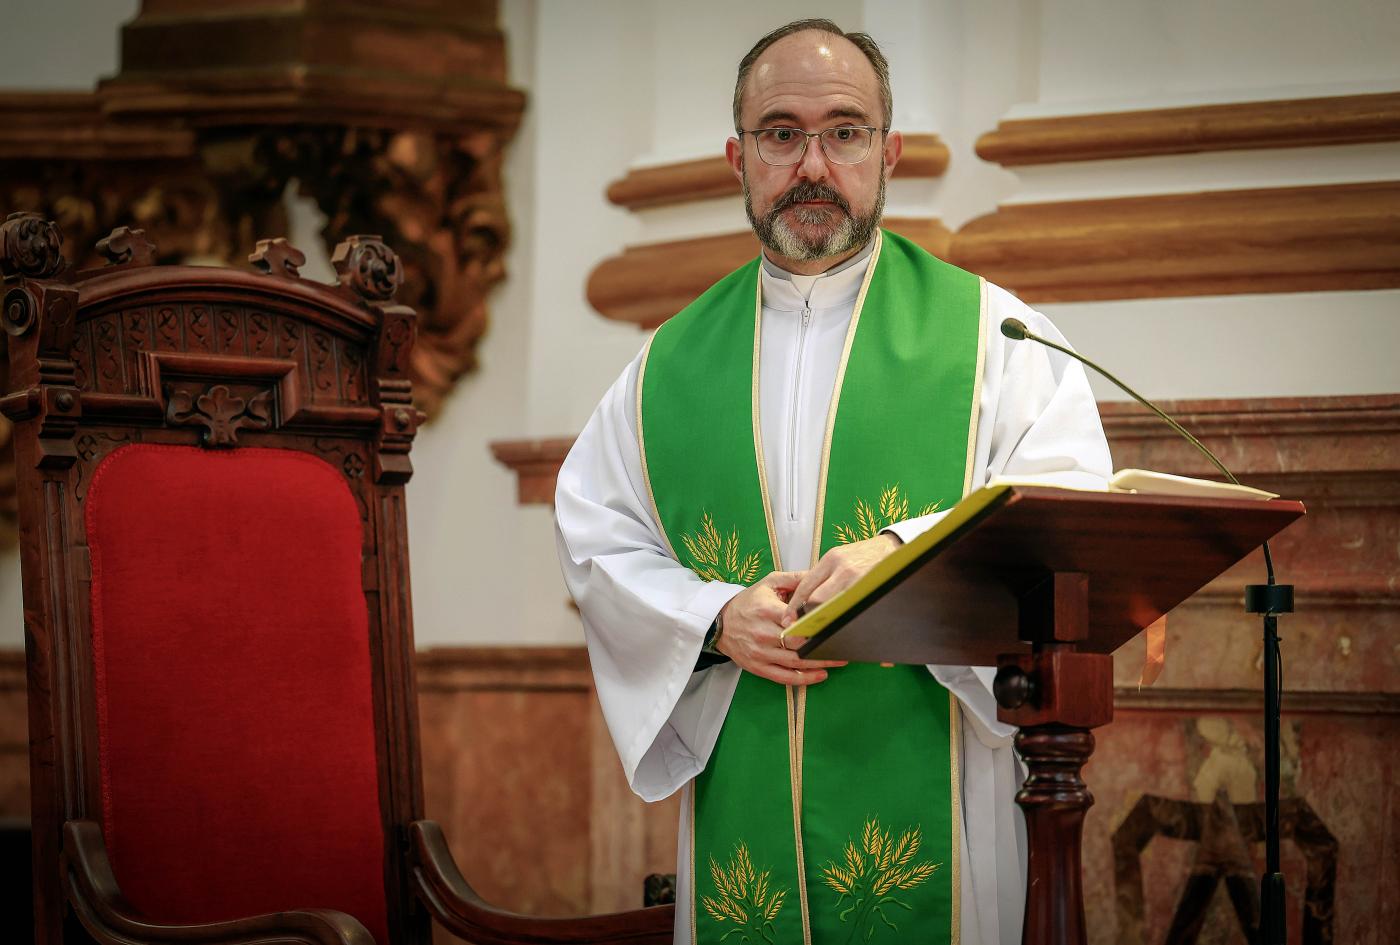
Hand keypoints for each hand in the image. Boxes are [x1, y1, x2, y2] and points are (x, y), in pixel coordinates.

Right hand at [716, 570, 847, 685]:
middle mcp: (763, 633)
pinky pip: (784, 677)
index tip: (836, 623)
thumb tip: (820, 575)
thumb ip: (795, 579)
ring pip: (795, 662)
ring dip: (820, 663)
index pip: (796, 619)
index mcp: (766, 610)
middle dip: (822, 644)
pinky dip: (804, 679)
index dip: (815, 623)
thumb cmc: (749, 602)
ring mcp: (761, 653)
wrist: (721, 623)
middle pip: (798, 643)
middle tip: (845, 642)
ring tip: (840, 659)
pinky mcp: (758, 667)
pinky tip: (821, 674)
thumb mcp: (769, 583)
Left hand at [782, 533, 901, 625]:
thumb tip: (804, 600)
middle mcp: (844, 569)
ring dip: (827, 621)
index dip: (795, 606)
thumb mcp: (839, 558)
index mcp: (831, 560)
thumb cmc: (864, 555)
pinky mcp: (872, 590)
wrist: (892, 547)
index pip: (806, 586)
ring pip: (835, 608)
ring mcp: (859, 581)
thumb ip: (823, 576)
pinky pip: (856, 610)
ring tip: (822, 632)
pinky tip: (848, 627)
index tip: (789, 620)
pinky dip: (850, 621)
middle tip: (801, 631)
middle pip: (817, 600)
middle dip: (808, 617)